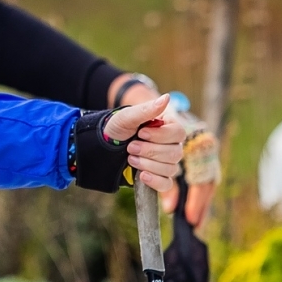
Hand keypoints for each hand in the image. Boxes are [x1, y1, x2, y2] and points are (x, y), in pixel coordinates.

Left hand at [114, 81, 216, 226]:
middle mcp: (171, 145)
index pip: (178, 133)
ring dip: (148, 164)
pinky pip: (166, 184)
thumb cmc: (117, 128)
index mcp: (167, 128)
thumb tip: (167, 97)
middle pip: (175, 153)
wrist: (103, 147)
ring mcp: (166, 162)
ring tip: (130, 158)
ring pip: (170, 168)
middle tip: (130, 147)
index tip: (140, 133)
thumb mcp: (127, 117)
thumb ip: (146, 110)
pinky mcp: (159, 176)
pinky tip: (142, 175)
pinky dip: (155, 181)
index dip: (160, 136)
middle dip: (150, 151)